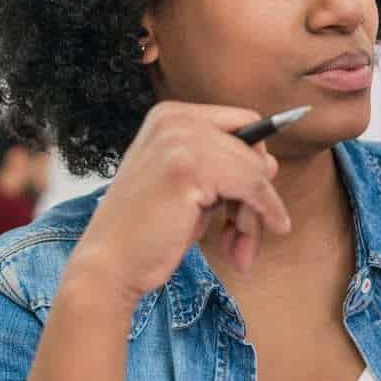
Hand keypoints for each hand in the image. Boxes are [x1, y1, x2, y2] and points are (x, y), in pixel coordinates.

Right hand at [69, 102, 291, 304]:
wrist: (110, 265)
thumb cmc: (148, 232)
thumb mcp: (187, 187)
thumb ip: (223, 168)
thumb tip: (270, 164)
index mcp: (170, 116)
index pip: (241, 123)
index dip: (252, 162)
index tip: (251, 199)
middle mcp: (175, 119)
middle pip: (252, 145)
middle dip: (258, 191)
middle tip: (243, 232)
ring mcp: (181, 140)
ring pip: (256, 169)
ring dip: (256, 214)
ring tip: (238, 247)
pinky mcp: (189, 167)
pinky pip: (253, 186)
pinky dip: (262, 215)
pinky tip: (245, 247)